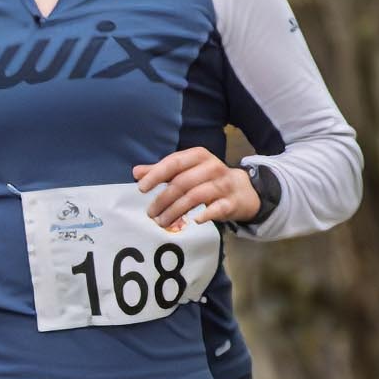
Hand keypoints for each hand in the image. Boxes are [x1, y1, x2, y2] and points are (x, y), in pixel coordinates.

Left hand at [135, 147, 259, 231]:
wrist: (242, 190)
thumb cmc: (207, 179)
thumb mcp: (187, 170)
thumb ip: (162, 171)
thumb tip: (136, 172)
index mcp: (198, 156)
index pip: (174, 163)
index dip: (156, 175)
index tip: (141, 188)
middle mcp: (212, 167)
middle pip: (182, 182)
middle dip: (163, 199)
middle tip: (150, 214)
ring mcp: (223, 184)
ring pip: (195, 196)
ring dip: (176, 211)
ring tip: (162, 222)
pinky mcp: (231, 202)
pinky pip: (217, 208)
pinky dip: (205, 215)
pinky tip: (193, 221)